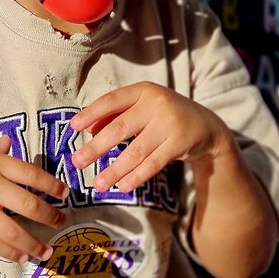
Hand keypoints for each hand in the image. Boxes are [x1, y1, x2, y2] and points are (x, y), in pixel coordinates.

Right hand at [0, 135, 67, 262]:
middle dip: (49, 216)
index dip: (52, 185)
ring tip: (47, 251)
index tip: (65, 194)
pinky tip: (20, 257)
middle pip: (29, 205)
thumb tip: (7, 143)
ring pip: (14, 230)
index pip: (31, 174)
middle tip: (61, 222)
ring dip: (34, 244)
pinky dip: (9, 251)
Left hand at [70, 83, 232, 192]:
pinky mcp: (180, 143)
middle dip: (96, 147)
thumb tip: (88, 128)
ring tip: (98, 184)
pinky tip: (122, 186)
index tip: (73, 127)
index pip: (112, 100)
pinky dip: (136, 176)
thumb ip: (116, 114)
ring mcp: (170, 123)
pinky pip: (153, 163)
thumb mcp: (143, 108)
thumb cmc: (164, 117)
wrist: (206, 126)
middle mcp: (156, 103)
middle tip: (77, 162)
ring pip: (136, 150)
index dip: (91, 113)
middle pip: (120, 127)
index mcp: (143, 91)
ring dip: (115, 169)